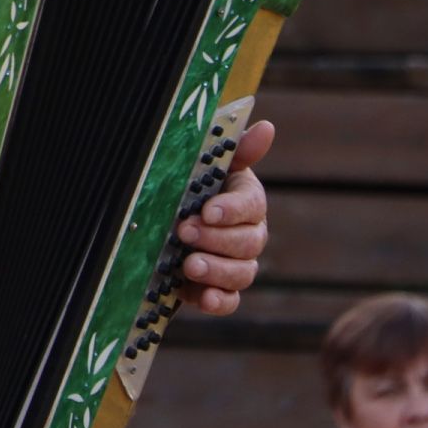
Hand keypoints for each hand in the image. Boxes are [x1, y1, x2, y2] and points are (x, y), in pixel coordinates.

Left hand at [176, 119, 273, 314]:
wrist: (161, 224)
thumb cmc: (190, 187)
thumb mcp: (205, 166)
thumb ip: (234, 150)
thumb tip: (266, 126)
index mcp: (246, 200)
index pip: (250, 205)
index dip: (232, 210)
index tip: (208, 210)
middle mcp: (248, 234)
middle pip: (248, 242)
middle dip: (216, 239)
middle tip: (185, 232)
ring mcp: (236, 264)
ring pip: (242, 273)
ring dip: (217, 270)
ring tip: (189, 265)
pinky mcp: (220, 289)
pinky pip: (230, 301)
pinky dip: (219, 301)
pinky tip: (203, 298)